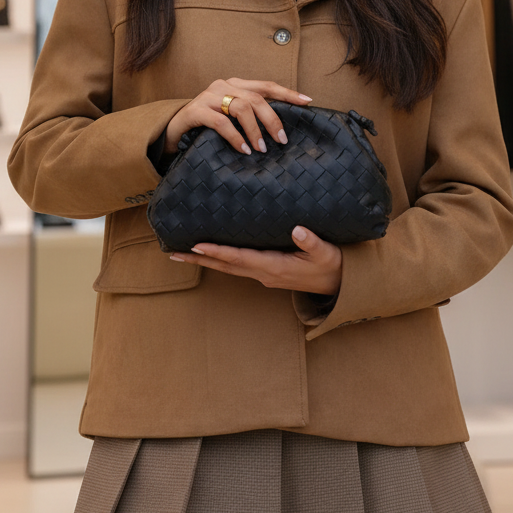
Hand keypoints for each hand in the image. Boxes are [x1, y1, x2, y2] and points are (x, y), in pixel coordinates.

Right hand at [163, 78, 311, 154]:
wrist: (172, 132)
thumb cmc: (208, 127)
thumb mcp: (231, 118)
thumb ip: (251, 116)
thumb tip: (281, 130)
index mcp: (236, 85)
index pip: (266, 86)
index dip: (287, 93)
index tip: (307, 101)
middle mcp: (223, 86)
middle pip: (256, 98)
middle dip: (272, 120)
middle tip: (281, 140)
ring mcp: (208, 96)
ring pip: (241, 107)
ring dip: (254, 130)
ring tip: (261, 149)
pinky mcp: (195, 111)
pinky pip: (221, 123)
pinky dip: (235, 137)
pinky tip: (244, 150)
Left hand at [170, 226, 342, 295]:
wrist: (339, 284)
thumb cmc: (332, 264)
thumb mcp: (325, 252)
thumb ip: (311, 241)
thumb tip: (296, 229)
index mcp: (274, 266)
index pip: (240, 258)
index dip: (218, 252)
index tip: (197, 246)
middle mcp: (264, 272)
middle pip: (226, 266)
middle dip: (199, 260)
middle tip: (173, 254)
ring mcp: (264, 274)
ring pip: (228, 267)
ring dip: (205, 261)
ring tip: (182, 254)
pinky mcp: (267, 271)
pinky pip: (237, 266)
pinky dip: (220, 260)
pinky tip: (210, 254)